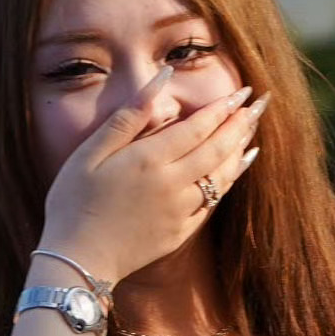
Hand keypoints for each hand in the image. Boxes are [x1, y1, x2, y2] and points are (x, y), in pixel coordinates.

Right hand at [39, 66, 268, 290]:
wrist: (77, 260)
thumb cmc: (74, 200)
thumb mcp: (92, 150)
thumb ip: (131, 114)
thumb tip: (162, 76)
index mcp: (150, 159)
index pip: (199, 127)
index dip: (224, 108)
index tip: (243, 91)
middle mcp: (173, 184)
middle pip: (218, 149)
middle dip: (242, 124)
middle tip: (260, 103)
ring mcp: (180, 212)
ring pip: (222, 176)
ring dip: (240, 151)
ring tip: (253, 130)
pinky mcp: (181, 233)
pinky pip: (213, 202)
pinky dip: (229, 181)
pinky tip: (237, 168)